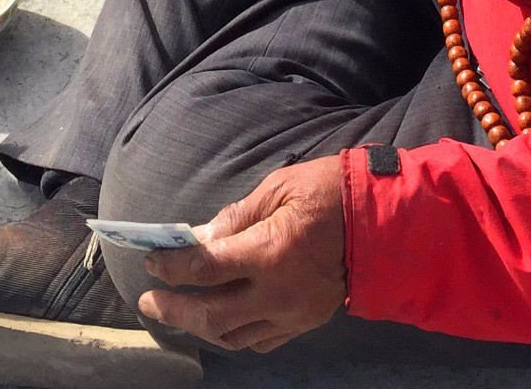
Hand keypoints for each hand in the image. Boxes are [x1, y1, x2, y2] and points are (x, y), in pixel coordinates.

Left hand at [139, 157, 346, 351]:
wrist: (380, 221)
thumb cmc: (328, 193)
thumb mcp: (278, 188)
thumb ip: (235, 217)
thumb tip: (199, 239)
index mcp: (269, 251)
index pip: (204, 267)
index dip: (171, 267)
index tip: (152, 261)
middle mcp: (278, 292)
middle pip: (211, 313)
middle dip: (173, 308)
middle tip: (149, 301)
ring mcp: (293, 314)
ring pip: (233, 337)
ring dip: (199, 326)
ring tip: (179, 313)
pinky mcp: (305, 323)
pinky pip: (260, 342)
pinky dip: (234, 335)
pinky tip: (220, 322)